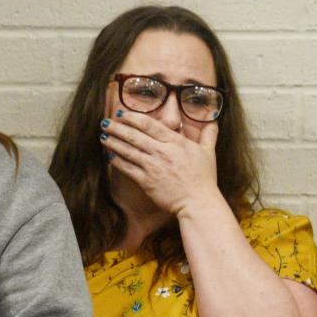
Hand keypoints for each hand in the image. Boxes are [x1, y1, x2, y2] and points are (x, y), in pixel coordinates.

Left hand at [101, 111, 219, 216]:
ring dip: (114, 142)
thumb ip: (208, 135)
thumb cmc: (204, 178)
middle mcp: (162, 152)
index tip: (122, 114)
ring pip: (128, 151)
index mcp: (175, 142)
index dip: (133, 118)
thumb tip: (214, 120)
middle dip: (118, 127)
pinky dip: (117, 161)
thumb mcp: (209, 153)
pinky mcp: (147, 182)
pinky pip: (128, 169)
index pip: (150, 125)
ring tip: (103, 136)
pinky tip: (108, 155)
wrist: (197, 202)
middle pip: (135, 136)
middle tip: (105, 122)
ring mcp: (153, 167)